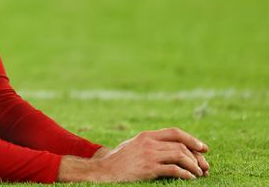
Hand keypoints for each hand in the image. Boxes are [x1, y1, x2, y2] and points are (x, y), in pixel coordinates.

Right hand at [58, 128, 209, 182]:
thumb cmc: (119, 160)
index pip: (175, 132)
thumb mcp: (134, 145)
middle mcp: (149, 143)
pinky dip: (185, 174)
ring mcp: (149, 155)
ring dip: (194, 166)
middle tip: (205, 167)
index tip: (204, 148)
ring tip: (199, 174)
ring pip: (180, 156)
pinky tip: (189, 178)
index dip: (192, 139)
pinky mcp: (149, 168)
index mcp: (147, 135)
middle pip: (181, 145)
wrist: (105, 170)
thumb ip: (150, 143)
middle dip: (197, 156)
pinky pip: (174, 169)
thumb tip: (170, 146)